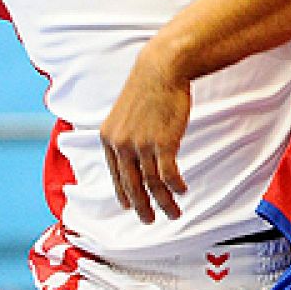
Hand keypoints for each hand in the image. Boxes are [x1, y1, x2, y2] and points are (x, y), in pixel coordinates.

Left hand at [100, 41, 190, 222]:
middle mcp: (121, 145)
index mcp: (109, 138)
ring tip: (173, 213)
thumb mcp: (126, 112)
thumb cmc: (147, 88)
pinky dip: (175, 187)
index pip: (115, 175)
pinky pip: (169, 175)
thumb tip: (133, 152)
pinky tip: (182, 191)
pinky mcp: (162, 143)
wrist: (161, 69)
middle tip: (149, 220)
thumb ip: (126, 134)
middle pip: (132, 185)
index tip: (128, 207)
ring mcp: (141, 145)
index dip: (122, 194)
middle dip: (141, 207)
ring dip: (164, 203)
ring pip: (152, 185)